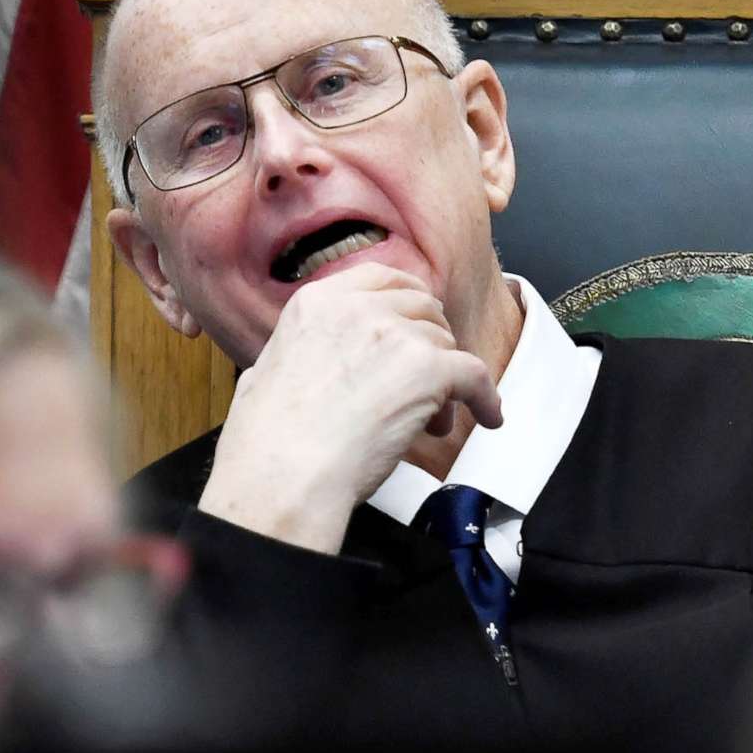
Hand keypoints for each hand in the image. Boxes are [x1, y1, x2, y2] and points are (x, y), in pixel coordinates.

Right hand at [198, 267, 502, 554]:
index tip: (418, 323)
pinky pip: (474, 375)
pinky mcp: (427, 369)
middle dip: (430, 341)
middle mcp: (358, 307)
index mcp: (318, 302)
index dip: (409, 302)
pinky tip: (487, 415)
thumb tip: (310, 357)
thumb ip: (301, 349)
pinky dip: (485, 398)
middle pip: (422, 307)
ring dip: (446, 381)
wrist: (284, 474)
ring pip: (446, 344)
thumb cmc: (268, 442)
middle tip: (427, 380)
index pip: (383, 278)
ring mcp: (395, 334)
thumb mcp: (266, 370)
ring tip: (431, 421)